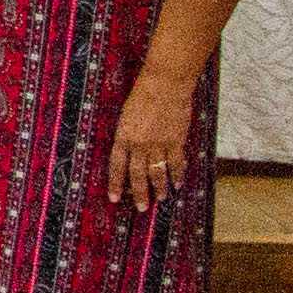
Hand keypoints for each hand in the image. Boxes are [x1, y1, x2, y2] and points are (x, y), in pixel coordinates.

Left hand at [106, 78, 196, 206]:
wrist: (164, 85)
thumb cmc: (144, 94)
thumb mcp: (128, 115)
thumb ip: (129, 134)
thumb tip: (131, 149)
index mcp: (123, 137)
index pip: (116, 166)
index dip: (116, 184)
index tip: (114, 198)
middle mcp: (139, 144)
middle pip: (137, 175)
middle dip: (139, 193)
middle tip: (140, 208)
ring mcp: (158, 144)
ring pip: (157, 173)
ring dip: (159, 187)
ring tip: (160, 198)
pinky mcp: (175, 141)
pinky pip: (176, 163)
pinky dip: (177, 175)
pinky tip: (178, 184)